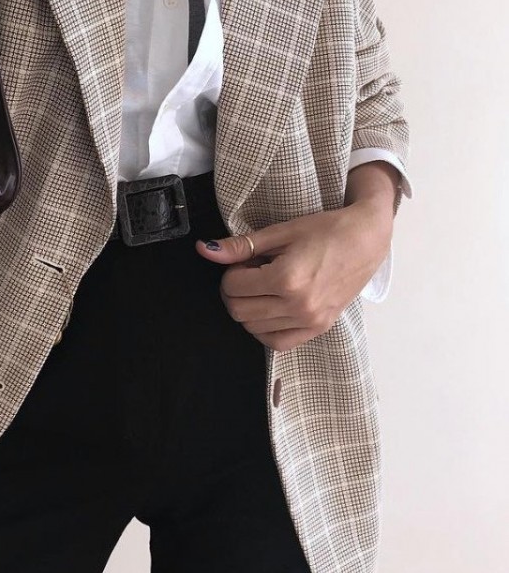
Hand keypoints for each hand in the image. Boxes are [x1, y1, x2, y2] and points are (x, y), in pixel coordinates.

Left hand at [195, 200, 392, 351]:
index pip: (233, 287)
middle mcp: (298, 306)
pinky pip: (276, 343)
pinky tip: (270, 308)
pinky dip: (265, 328)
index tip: (245, 261)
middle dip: (235, 291)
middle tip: (251, 273)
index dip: (231, 272)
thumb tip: (205, 250)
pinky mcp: (318, 329)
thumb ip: (240, 246)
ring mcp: (309, 321)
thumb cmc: (326, 230)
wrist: (366, 240)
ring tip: (266, 286)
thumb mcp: (280, 232)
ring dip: (249, 308)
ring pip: (253, 328)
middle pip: (238, 311)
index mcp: (287, 279)